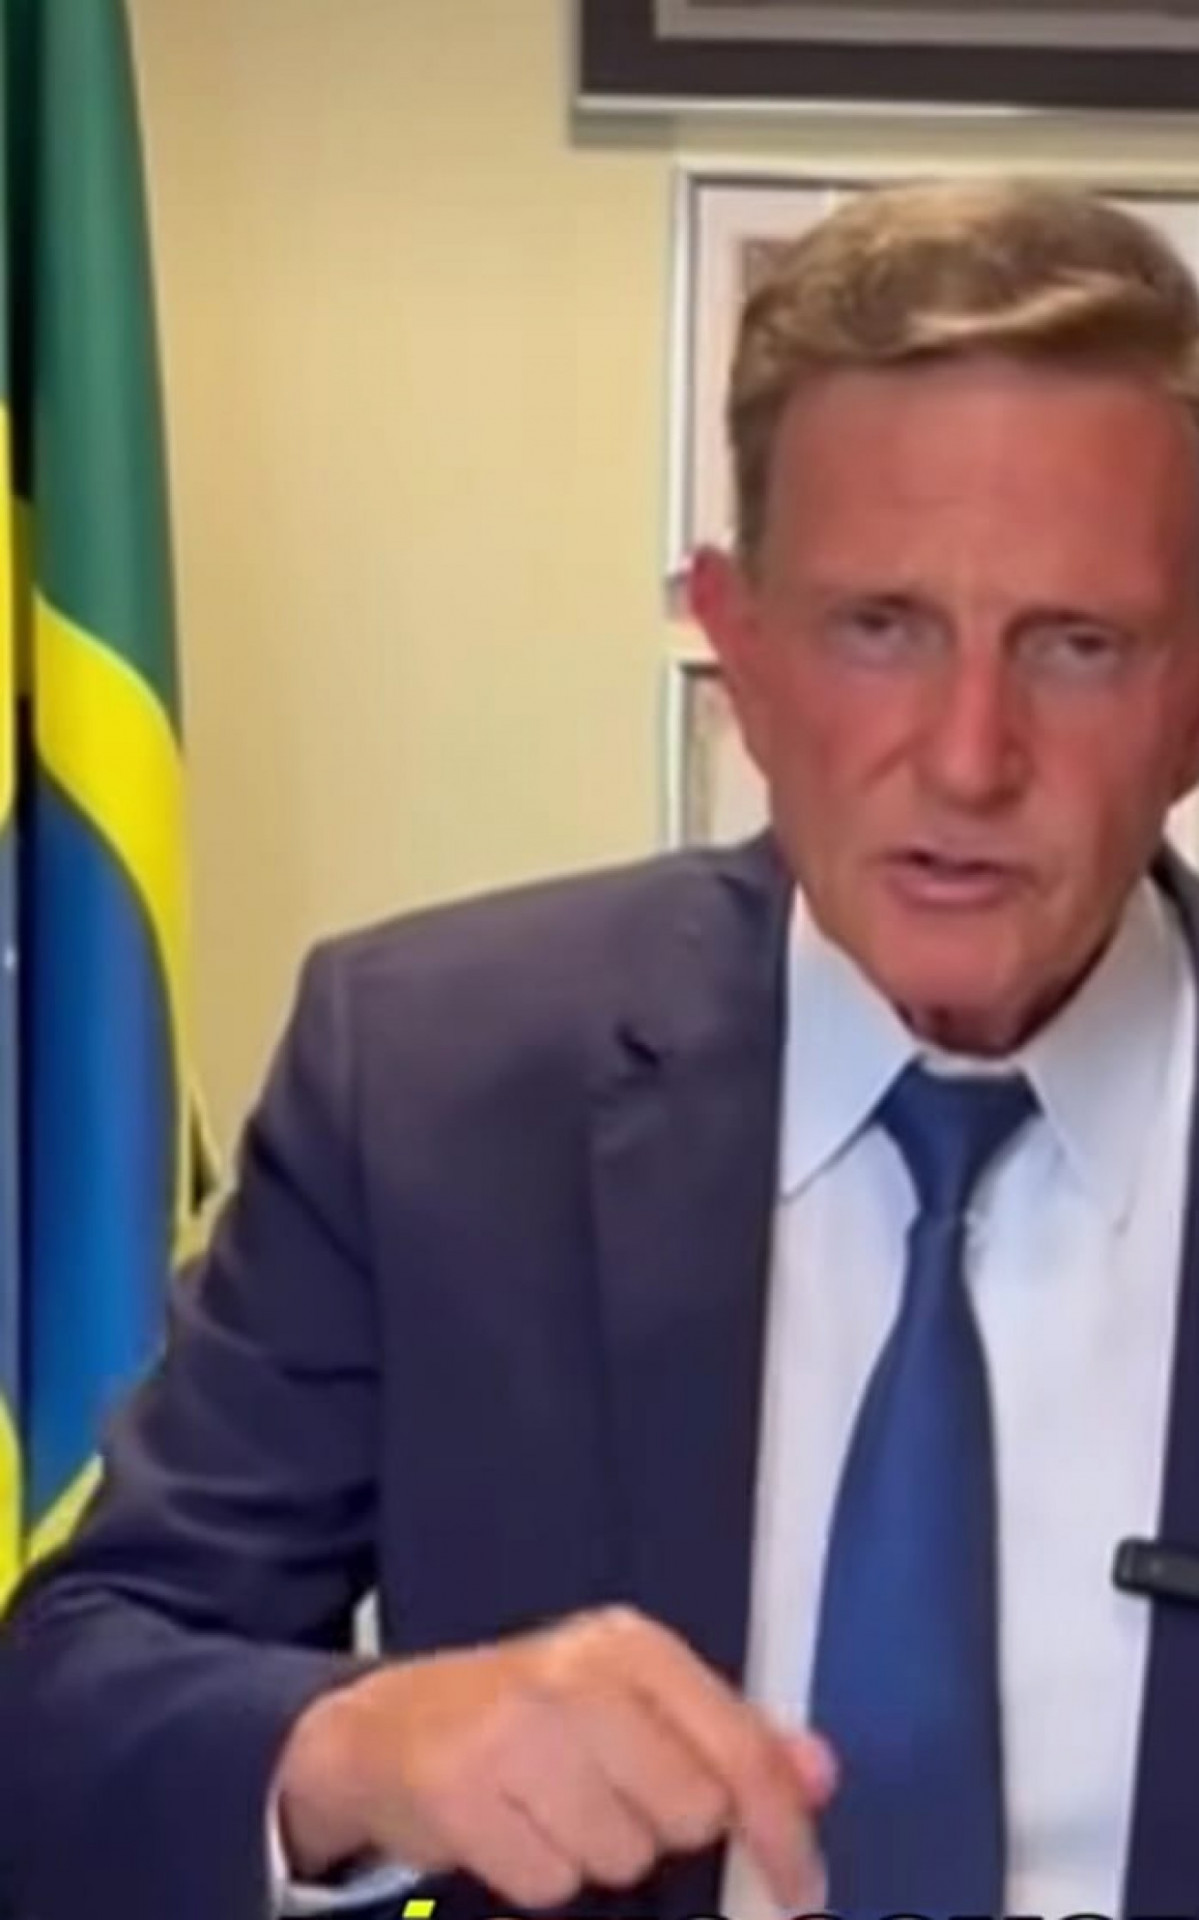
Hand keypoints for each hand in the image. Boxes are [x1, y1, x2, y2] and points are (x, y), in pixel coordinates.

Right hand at [275, 1604, 836, 1909]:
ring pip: (620, 1855)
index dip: (782, 1829)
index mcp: (630, 1647)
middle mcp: (575, 1675)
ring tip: (553, 1811)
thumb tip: (822, 1773)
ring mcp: (512, 1729)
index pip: (739, 1746)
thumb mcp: (633, 1705)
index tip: (803, 1890)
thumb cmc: (534, 1719)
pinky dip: (538, 1875)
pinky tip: (510, 1831)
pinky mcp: (459, 1790)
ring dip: (595, 1854)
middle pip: (686, 1811)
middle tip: (610, 1800)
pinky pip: (549, 1882)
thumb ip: (730, 1737)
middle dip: (660, 1830)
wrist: (386, 1728)